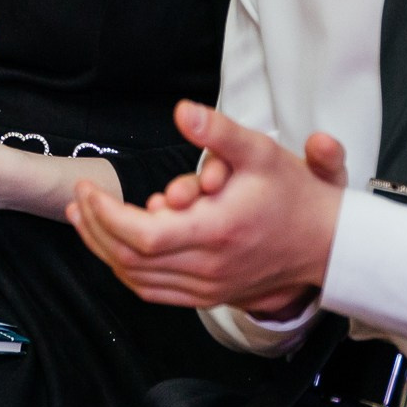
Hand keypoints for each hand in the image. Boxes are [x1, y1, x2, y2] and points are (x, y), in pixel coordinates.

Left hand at [66, 101, 345, 315]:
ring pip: (137, 279)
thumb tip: (181, 110)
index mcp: (216, 232)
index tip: (89, 188)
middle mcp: (208, 267)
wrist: (326, 243)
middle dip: (95, 228)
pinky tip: (114, 246)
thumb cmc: (293, 196)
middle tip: (80, 198)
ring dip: (104, 250)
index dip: (106, 214)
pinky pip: (154, 291)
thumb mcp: (259, 152)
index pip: (141, 235)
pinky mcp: (208, 296)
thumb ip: (218, 131)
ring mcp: (207, 287)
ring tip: (85, 218)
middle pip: (129, 259)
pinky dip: (127, 271)